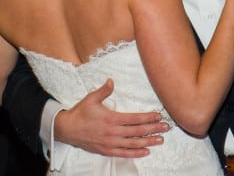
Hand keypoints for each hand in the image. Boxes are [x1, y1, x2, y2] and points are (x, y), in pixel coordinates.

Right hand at [55, 79, 169, 156]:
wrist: (67, 130)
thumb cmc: (80, 113)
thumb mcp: (91, 99)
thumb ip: (103, 91)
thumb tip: (112, 81)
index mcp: (111, 118)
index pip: (134, 119)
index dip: (148, 118)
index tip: (159, 116)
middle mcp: (112, 132)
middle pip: (137, 132)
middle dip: (153, 129)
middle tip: (166, 128)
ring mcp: (110, 143)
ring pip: (133, 143)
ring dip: (148, 142)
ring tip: (160, 140)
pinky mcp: (106, 150)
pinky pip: (123, 153)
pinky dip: (135, 153)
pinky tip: (146, 151)